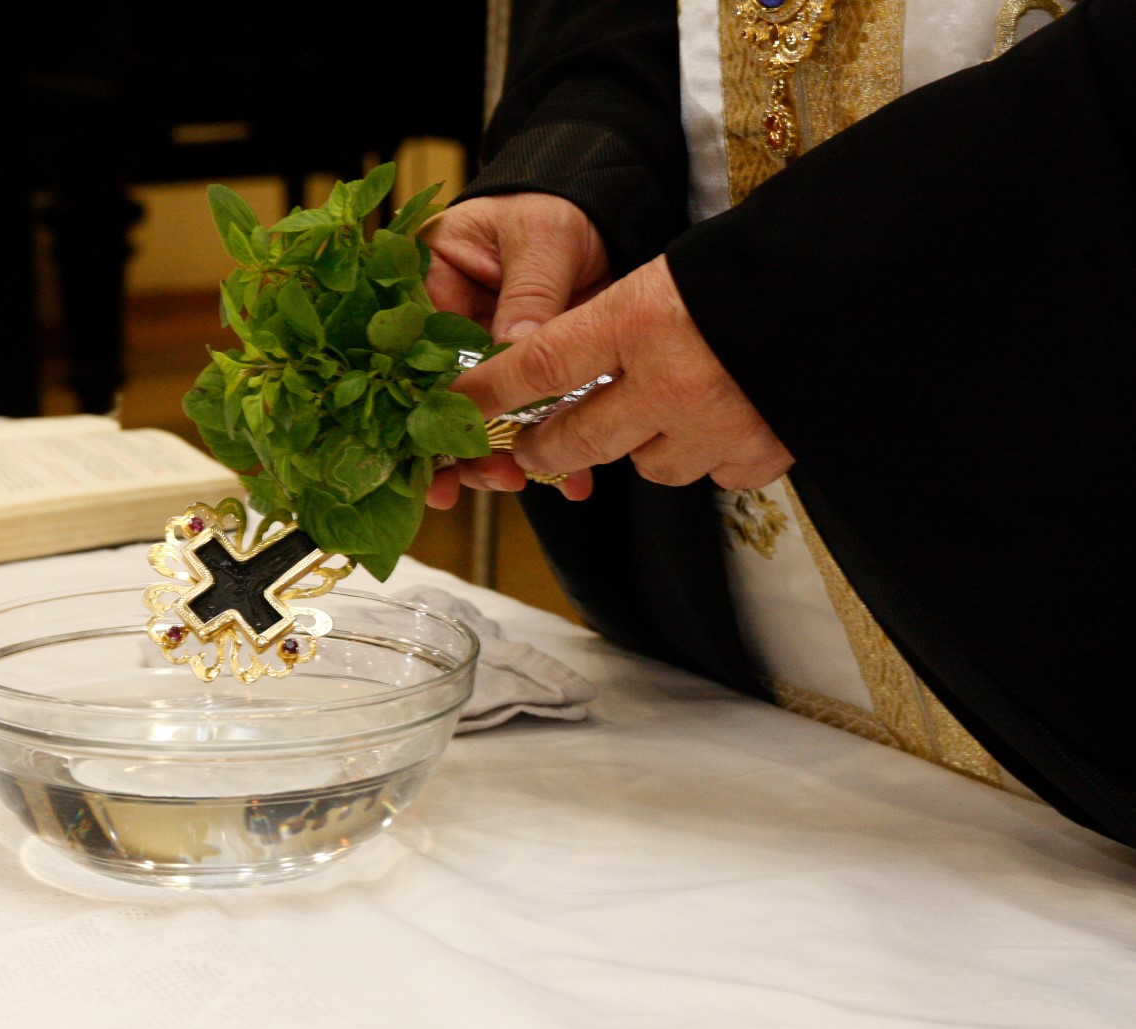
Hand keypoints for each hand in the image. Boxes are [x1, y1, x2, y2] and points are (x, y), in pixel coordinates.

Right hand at [422, 193, 610, 509]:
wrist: (607, 212)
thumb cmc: (559, 206)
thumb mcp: (543, 237)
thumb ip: (529, 294)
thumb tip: (516, 350)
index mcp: (428, 281)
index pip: (408, 349)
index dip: (415, 401)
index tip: (433, 444)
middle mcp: (445, 328)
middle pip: (433, 398)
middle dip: (456, 446)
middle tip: (483, 476)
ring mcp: (483, 359)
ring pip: (476, 421)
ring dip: (495, 459)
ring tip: (521, 481)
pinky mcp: (523, 380)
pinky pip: (525, 424)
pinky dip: (546, 453)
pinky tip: (568, 479)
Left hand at [433, 254, 793, 504]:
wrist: (863, 280)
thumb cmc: (764, 262)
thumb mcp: (673, 271)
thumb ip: (618, 322)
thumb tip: (564, 367)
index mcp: (640, 318)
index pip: (537, 366)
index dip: (489, 392)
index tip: (458, 406)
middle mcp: (671, 380)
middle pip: (575, 439)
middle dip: (545, 445)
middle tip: (533, 442)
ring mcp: (717, 424)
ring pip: (644, 465)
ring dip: (639, 444)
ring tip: (657, 410)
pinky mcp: (762, 453)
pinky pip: (710, 474)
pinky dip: (706, 453)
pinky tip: (719, 420)